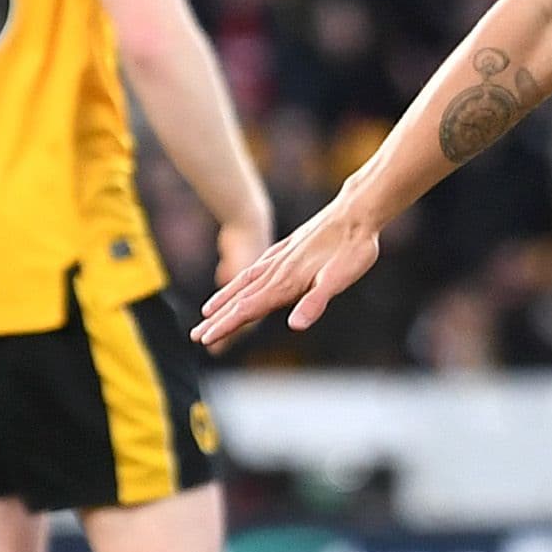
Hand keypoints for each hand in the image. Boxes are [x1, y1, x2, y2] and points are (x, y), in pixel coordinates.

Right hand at [194, 196, 379, 346]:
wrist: (357, 212)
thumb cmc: (352, 248)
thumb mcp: (339, 279)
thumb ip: (315, 302)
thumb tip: (295, 326)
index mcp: (286, 282)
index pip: (248, 309)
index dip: (227, 326)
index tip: (205, 339)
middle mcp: (277, 271)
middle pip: (240, 299)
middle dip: (218, 319)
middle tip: (195, 336)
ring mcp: (280, 258)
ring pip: (245, 283)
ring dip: (225, 300)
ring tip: (206, 312)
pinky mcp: (288, 249)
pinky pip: (257, 269)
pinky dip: (243, 279)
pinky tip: (241, 281)